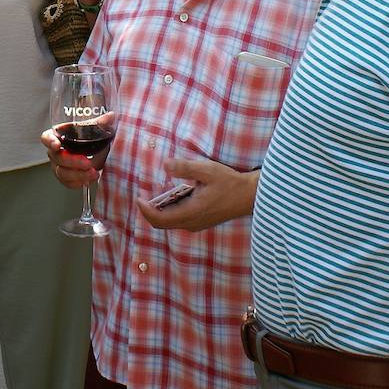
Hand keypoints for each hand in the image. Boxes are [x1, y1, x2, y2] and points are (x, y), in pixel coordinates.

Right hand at [41, 126, 104, 187]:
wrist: (100, 151)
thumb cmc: (93, 136)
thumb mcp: (97, 127)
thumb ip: (102, 123)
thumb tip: (110, 117)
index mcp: (59, 135)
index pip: (47, 137)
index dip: (50, 141)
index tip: (57, 145)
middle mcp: (56, 151)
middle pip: (56, 158)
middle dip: (72, 162)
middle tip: (87, 162)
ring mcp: (59, 166)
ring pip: (62, 173)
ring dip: (78, 175)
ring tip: (93, 173)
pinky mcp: (66, 178)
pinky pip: (67, 183)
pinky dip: (78, 183)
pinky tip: (89, 180)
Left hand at [135, 158, 257, 230]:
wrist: (250, 196)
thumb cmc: (230, 183)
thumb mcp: (207, 170)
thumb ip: (185, 167)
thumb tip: (165, 164)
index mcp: (191, 213)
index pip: (159, 219)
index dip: (145, 210)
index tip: (138, 197)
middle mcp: (192, 222)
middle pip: (162, 223)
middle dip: (149, 211)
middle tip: (142, 196)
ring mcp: (198, 224)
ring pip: (171, 222)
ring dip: (160, 211)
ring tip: (155, 195)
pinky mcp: (202, 221)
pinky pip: (180, 220)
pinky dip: (170, 211)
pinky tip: (172, 196)